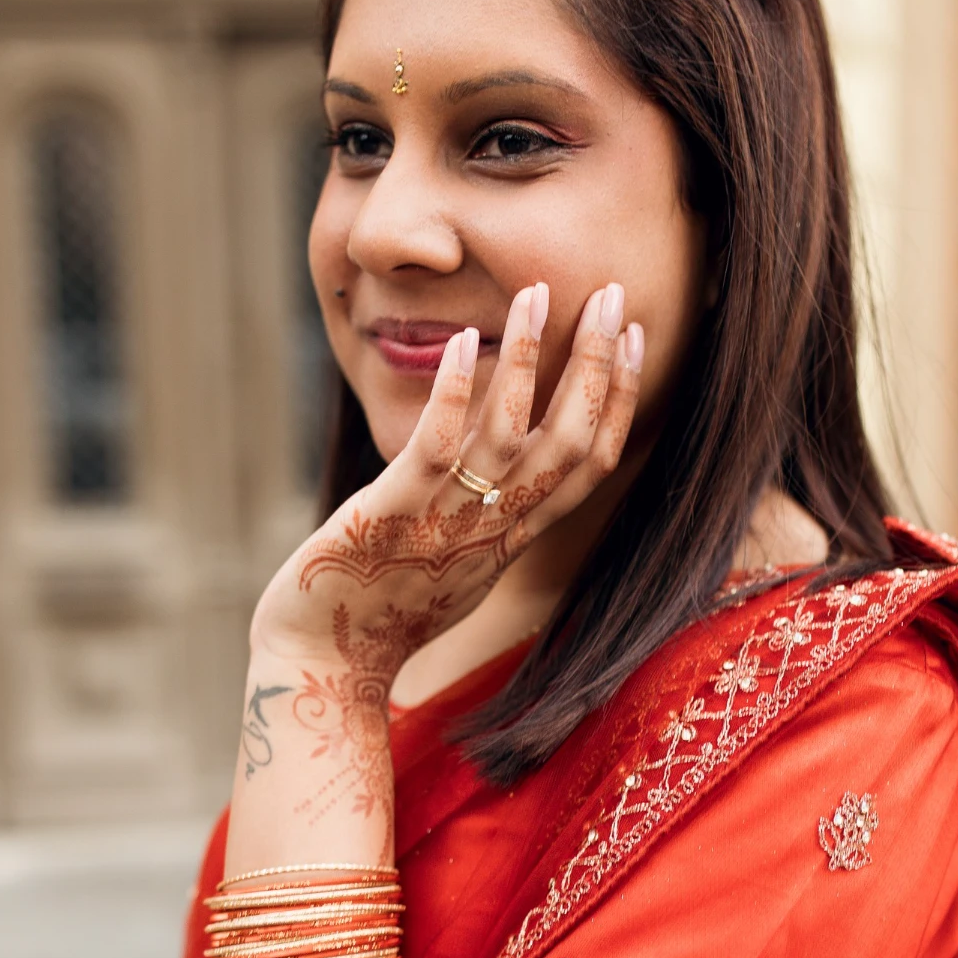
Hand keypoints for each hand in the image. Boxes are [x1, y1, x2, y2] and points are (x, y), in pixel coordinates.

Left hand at [250, 282, 642, 683]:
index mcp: (513, 539)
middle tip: (612, 296)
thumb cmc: (386, 609)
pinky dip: (455, 396)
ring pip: (506, 436)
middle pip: (567, 444)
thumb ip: (491, 512)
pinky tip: (465, 343)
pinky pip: (433, 452)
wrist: (323, 664)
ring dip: (527, 360)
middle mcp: (491, 532)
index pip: (591, 467)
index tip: (634, 340)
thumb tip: (507, 457)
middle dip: (595, 366)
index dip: (619, 401)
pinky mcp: (389, 520)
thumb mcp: (458, 560)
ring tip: (537, 293)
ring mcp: (443, 526)